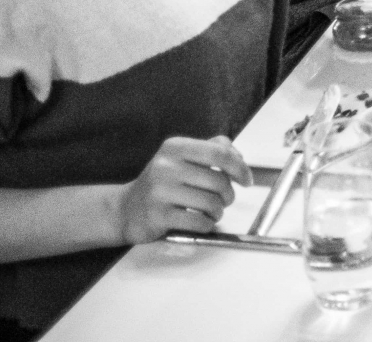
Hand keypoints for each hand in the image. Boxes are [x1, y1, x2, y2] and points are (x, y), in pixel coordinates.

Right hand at [113, 136, 251, 243]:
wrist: (124, 210)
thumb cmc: (159, 184)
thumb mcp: (180, 158)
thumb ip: (210, 150)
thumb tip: (238, 157)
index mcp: (175, 147)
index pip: (219, 153)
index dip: (239, 167)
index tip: (246, 179)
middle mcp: (166, 166)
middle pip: (219, 180)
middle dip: (228, 194)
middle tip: (224, 200)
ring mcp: (160, 191)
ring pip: (211, 202)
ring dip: (218, 211)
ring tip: (211, 212)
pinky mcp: (158, 216)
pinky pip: (199, 222)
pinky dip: (207, 224)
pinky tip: (201, 222)